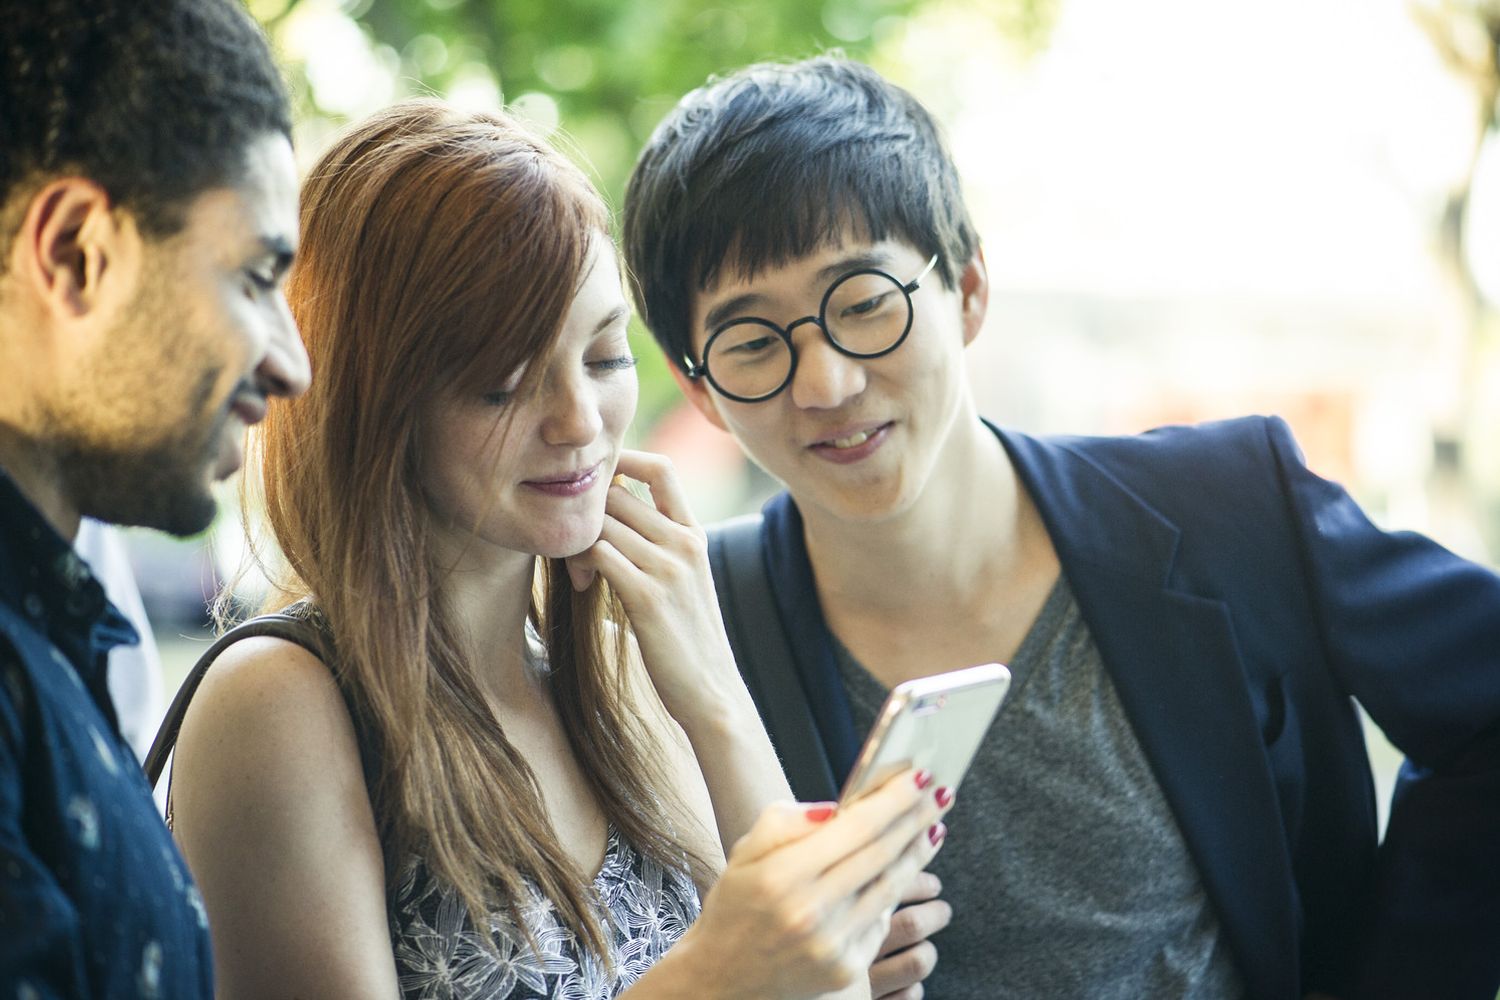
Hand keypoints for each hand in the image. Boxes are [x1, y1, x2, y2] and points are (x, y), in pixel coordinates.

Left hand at [563, 450, 737, 722]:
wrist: (712, 691)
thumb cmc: (688, 643)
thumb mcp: (684, 585)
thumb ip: (656, 553)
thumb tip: (610, 538)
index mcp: (694, 536)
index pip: (662, 469)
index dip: (626, 461)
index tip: (595, 482)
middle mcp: (684, 543)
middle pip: (617, 495)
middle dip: (586, 513)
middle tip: (573, 545)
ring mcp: (668, 568)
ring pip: (602, 523)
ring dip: (577, 541)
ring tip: (577, 571)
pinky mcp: (647, 597)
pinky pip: (599, 554)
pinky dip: (579, 561)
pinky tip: (582, 584)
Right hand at [673, 770, 953, 999]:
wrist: (723, 977)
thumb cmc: (736, 906)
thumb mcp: (746, 852)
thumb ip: (788, 822)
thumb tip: (839, 808)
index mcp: (782, 875)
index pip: (855, 827)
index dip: (894, 800)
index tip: (920, 778)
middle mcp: (809, 911)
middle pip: (881, 854)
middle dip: (917, 819)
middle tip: (940, 794)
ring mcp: (831, 945)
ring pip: (890, 889)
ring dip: (918, 854)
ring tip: (934, 827)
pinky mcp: (844, 969)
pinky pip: (880, 922)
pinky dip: (895, 893)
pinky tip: (904, 870)